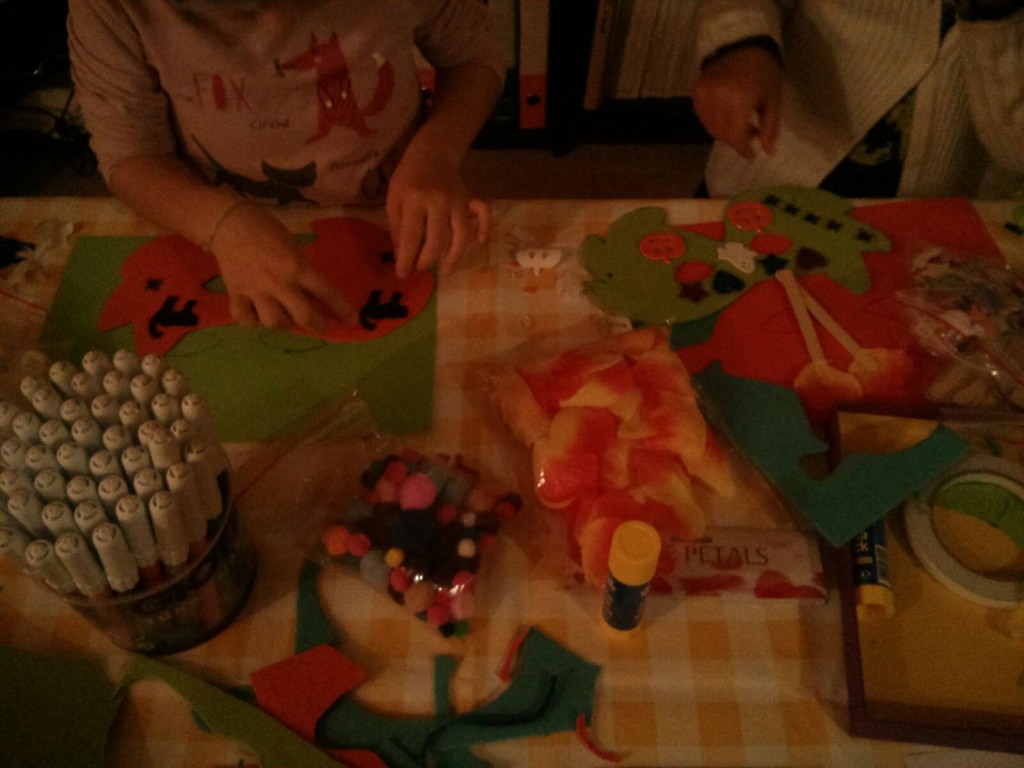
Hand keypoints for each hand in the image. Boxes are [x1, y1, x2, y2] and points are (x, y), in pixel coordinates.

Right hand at [209, 201, 356, 332]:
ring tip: (286, 319)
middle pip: (303, 316)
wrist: (228, 222)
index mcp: (297, 266)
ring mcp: (255, 289)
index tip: (352, 320)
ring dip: (284, 325)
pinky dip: (252, 322)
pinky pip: (245, 319)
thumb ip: (303, 270)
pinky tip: (256, 316)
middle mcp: (278, 282)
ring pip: (274, 322)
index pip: (326, 292)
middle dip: (316, 325)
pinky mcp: (235, 293)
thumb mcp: (293, 247)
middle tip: (321, 325)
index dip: (341, 308)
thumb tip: (314, 295)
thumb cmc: (267, 230)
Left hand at [385, 149, 488, 279]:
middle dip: (428, 260)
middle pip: (438, 240)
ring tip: (445, 270)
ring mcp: (458, 200)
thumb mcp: (393, 200)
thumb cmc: (408, 180)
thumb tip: (403, 257)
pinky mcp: (470, 199)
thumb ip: (397, 228)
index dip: (406, 259)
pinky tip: (479, 243)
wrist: (431, 154)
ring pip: (461, 234)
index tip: (403, 274)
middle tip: (421, 269)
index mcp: (415, 199)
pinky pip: (483, 214)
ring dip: (454, 256)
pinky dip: (485, 228)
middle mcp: (439, 201)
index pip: (411, 236)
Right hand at [692, 44, 782, 159]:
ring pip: (711, 128)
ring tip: (739, 122)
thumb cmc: (763, 71)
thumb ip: (769, 127)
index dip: (743, 150)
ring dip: (725, 132)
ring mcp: (703, 96)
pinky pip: (703, 118)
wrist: (741, 44)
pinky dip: (714, 122)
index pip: (736, 137)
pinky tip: (726, 114)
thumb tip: (768, 152)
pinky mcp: (695, 93)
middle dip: (736, 140)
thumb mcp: (773, 98)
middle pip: (722, 135)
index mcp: (739, 100)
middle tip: (750, 133)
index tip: (751, 155)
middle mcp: (717, 99)